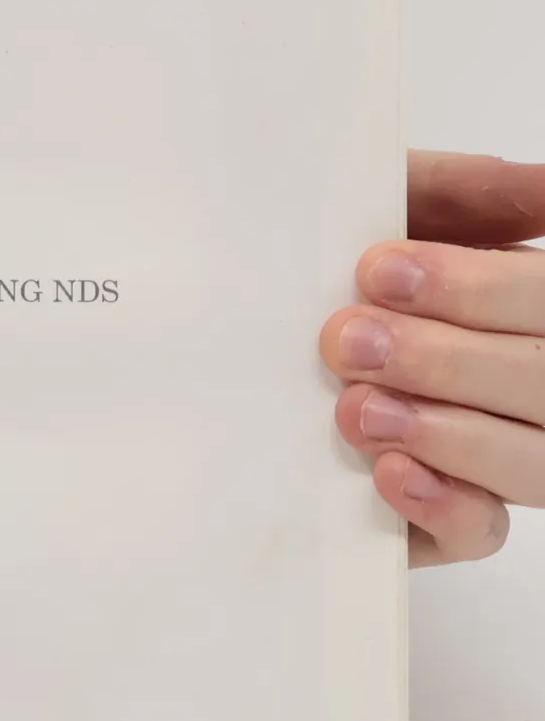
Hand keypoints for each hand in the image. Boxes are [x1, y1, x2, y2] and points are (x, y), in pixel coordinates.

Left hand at [322, 150, 544, 566]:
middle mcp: (526, 379)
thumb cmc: (315, 260)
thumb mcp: (380, 208)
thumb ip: (463, 191)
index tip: (377, 271)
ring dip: (447, 433)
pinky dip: (444, 503)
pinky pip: (483, 529)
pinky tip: (387, 473)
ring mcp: (496, 453)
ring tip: (354, 408)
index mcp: (522, 303)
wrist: (208, 331)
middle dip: (447, 360)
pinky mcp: (447, 518)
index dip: (479, 290)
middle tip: (347, 341)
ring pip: (533, 462)